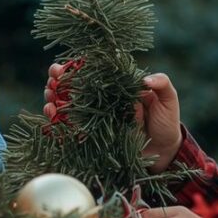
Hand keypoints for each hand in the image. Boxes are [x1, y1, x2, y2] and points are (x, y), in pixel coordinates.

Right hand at [44, 64, 181, 172]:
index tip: (63, 66)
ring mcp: (96, 115)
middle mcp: (102, 98)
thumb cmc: (166, 122)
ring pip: (67, 102)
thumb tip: (145, 79)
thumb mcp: (169, 100)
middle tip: (52, 79)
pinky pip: (70, 124)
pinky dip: (56, 117)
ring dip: (53, 96)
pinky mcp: (93, 133)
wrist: (163, 152)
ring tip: (48, 94)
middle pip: (74, 85)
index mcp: (116, 86)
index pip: (92, 71)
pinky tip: (50, 112)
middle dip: (58, 79)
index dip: (75, 66)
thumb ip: (162, 84)